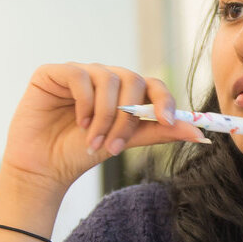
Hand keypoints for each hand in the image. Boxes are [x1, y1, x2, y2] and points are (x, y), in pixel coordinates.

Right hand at [0, 63, 206, 195]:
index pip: (152, 85)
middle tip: (115, 146)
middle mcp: (103, 78)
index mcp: (123, 93)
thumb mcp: (124, 142)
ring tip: (93, 141)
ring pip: (108, 78)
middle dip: (128, 117)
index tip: (169, 121)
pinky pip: (80, 76)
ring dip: (105, 115)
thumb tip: (198, 132)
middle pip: (133, 80)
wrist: (43, 168)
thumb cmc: (80, 154)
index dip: (164, 100)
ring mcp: (79, 73)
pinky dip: (84, 102)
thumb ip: (158, 132)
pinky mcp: (53, 73)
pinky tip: (78, 123)